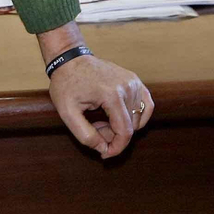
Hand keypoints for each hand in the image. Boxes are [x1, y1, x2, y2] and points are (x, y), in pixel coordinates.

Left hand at [38, 23, 153, 158]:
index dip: (116, 149)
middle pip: (131, 126)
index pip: (125, 132)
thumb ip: (85, 135)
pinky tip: (120, 117)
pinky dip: (137, 116)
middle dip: (113, 135)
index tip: (104, 154)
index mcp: (112, 95)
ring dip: (122, 125)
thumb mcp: (67, 113)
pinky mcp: (134, 80)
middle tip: (94, 127)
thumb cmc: (66, 84)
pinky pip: (147, 105)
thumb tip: (104, 149)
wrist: (69, 59)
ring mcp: (133, 82)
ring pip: (137, 118)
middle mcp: (127, 87)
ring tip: (101, 119)